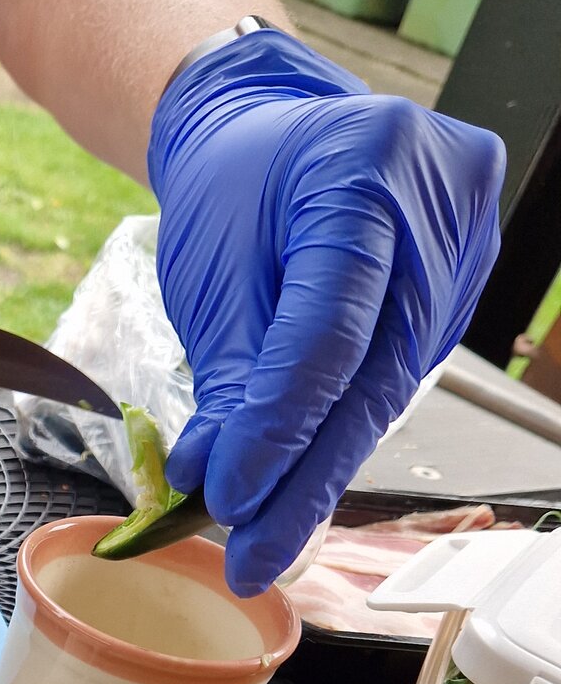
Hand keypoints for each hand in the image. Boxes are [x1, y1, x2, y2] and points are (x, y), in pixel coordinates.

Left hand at [149, 30, 503, 594]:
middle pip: (372, 373)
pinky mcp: (468, 276)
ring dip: (324, 466)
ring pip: (392, 386)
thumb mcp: (215, 273)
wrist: (270, 126)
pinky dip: (346, 427)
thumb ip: (229, 380)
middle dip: (304, 477)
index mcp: (363, 170)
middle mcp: (438, 198)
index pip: (327, 331)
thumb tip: (218, 489)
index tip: (229, 500)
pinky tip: (301, 479)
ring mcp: (468, 239)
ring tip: (264, 534)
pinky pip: (402, 371)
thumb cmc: (233, 189)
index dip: (279, 427)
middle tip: (254, 557)